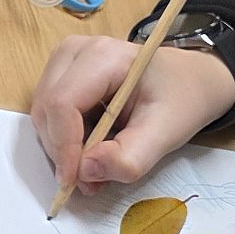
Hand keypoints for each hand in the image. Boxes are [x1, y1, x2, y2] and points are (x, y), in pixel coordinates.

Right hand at [30, 37, 234, 191]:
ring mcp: (63, 61)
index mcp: (104, 56)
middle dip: (63, 152)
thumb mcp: (167, 133)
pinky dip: (65, 140)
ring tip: (96, 166)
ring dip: (63, 149)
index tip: (76, 182)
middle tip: (91, 182)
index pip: (62, 103)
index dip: (63, 146)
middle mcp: (75, 51)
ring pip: (43, 116)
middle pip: (47, 110)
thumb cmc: (181, 100)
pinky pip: (49, 115)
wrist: (190, 80)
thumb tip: (85, 171)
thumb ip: (130, 157)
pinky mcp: (60, 75)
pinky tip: (92, 147)